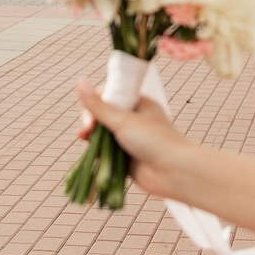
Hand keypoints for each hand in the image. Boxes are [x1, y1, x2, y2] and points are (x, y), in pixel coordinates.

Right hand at [74, 81, 196, 200]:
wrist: (173, 172)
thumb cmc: (154, 140)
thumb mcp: (123, 119)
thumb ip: (99, 105)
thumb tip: (80, 82)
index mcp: (139, 105)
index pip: (110, 96)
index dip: (96, 101)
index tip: (91, 111)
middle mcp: (134, 121)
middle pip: (104, 115)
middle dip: (92, 120)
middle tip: (88, 128)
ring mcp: (130, 140)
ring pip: (103, 135)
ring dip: (92, 135)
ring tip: (84, 137)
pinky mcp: (126, 159)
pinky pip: (106, 152)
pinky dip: (98, 151)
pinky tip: (90, 151)